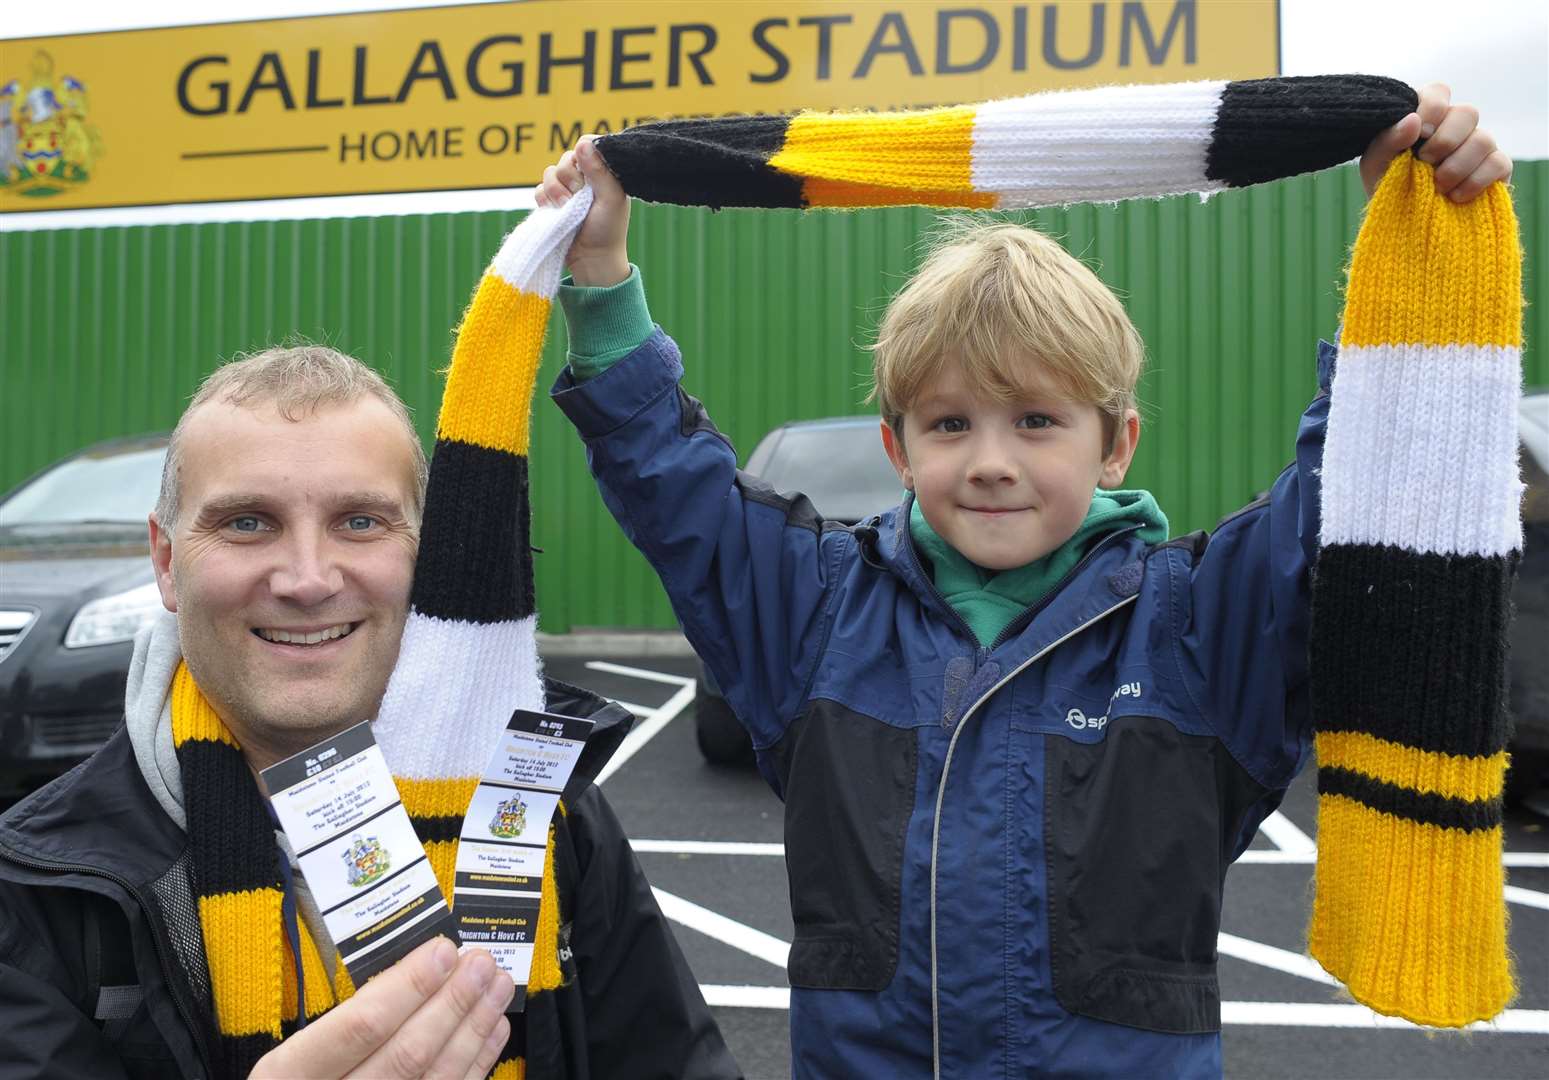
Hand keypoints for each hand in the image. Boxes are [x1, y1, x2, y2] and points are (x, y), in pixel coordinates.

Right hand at [250, 938, 514, 1079]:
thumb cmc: (302, 1078)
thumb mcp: (297, 1051)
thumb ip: (346, 1020)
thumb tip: (416, 970)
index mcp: (290, 1074)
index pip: (360, 1026)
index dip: (408, 987)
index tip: (442, 951)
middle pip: (407, 1053)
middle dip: (452, 1003)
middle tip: (481, 964)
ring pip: (435, 1077)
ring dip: (473, 1028)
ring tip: (496, 987)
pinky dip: (475, 1061)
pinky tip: (492, 1029)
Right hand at [535, 135, 630, 286]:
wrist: (591, 259)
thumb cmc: (608, 230)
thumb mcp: (610, 199)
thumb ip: (600, 170)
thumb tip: (583, 143)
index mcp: (604, 172)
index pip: (588, 145)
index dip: (582, 156)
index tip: (585, 174)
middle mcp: (586, 177)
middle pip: (566, 158)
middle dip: (569, 178)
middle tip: (578, 196)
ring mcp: (568, 189)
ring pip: (550, 172)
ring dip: (556, 190)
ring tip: (567, 208)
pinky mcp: (552, 201)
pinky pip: (539, 188)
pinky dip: (545, 200)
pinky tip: (557, 212)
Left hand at [1359, 82, 1511, 203]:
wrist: (1401, 224)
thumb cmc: (1387, 185)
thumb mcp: (1376, 164)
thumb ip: (1388, 140)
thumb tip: (1413, 120)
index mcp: (1428, 117)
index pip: (1439, 92)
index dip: (1432, 108)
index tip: (1419, 133)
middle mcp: (1457, 127)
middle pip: (1467, 112)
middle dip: (1444, 141)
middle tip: (1424, 163)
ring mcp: (1479, 146)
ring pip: (1483, 140)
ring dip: (1456, 166)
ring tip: (1437, 186)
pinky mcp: (1495, 169)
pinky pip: (1497, 164)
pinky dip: (1474, 181)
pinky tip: (1454, 196)